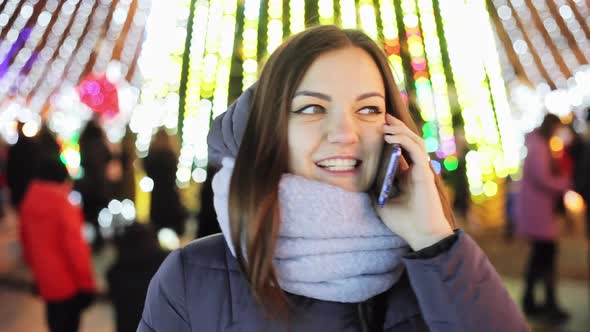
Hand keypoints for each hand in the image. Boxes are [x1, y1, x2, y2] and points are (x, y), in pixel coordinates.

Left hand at [375, 114, 452, 250]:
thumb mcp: (380, 201)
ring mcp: (422, 170)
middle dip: (396, 128)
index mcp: (406, 175)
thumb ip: (374, 186)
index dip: (391, 137)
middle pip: (408, 141)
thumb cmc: (403, 221)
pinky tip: (391, 136)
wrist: (421, 235)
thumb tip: (360, 175)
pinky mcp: (425, 173)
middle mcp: (415, 170)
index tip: (377, 127)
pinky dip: (404, 140)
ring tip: (386, 123)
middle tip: (383, 116)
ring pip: (414, 141)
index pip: (400, 150)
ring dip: (400, 130)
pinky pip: (416, 150)